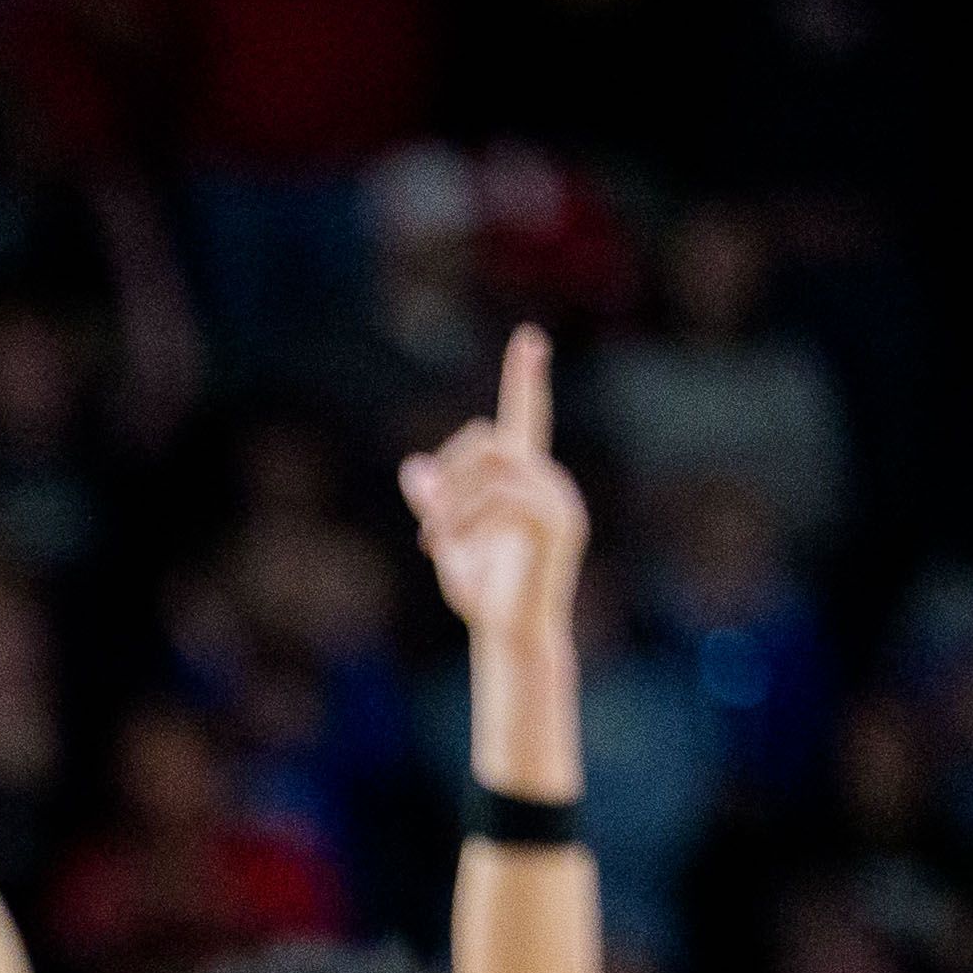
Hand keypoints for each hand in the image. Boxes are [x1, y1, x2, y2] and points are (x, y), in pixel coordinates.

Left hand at [398, 325, 586, 659]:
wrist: (510, 635)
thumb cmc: (484, 594)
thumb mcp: (448, 541)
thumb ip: (435, 504)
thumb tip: (413, 467)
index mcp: (525, 481)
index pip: (526, 418)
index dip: (525, 379)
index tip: (529, 338)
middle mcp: (549, 482)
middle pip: (489, 440)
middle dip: (449, 473)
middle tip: (428, 524)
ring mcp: (558, 500)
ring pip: (493, 463)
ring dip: (453, 499)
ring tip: (435, 539)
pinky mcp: (557, 521)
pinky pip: (502, 494)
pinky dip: (466, 516)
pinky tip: (451, 544)